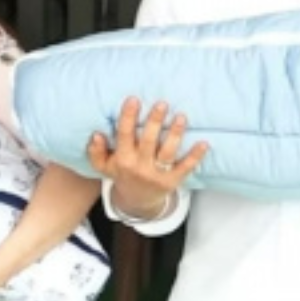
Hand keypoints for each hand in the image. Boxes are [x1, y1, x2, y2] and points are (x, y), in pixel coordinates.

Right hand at [87, 97, 207, 218]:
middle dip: (155, 121)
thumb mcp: (103, 166)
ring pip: (167, 152)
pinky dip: (195, 156)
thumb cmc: (122, 175)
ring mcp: (157, 174)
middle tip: (162, 104)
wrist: (137, 201)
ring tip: (181, 116)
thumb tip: (96, 134)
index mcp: (123, 159)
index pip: (125, 135)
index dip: (128, 117)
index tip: (134, 99)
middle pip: (149, 141)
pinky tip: (204, 143)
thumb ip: (96, 151)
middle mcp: (139, 166)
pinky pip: (185, 168)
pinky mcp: (172, 181)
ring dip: (175, 134)